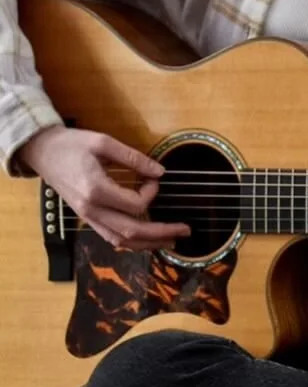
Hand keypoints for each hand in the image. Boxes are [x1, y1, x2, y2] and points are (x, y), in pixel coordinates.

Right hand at [18, 126, 189, 250]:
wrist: (43, 152)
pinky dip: (131, 242)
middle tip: (185, 230)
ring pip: (121, 240)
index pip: (134, 204)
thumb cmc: (72, 144)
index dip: (151, 193)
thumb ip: (133, 157)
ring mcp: (87, 217)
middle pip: (131, 231)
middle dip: (161, 233)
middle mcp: (91, 210)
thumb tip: (160, 171)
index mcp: (95, 190)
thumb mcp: (103, 142)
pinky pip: (110, 237)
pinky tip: (146, 240)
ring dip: (148, 244)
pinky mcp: (86, 218)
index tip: (154, 178)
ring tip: (171, 241)